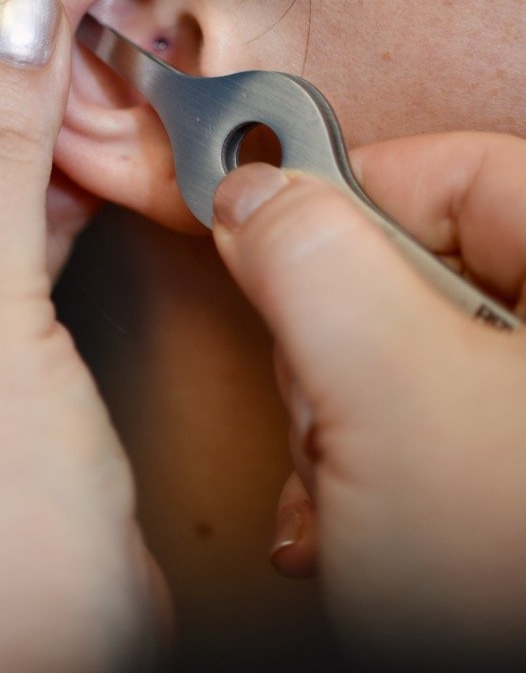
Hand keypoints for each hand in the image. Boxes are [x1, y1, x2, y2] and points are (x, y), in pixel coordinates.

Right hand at [212, 133, 525, 668]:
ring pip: (397, 357)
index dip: (349, 188)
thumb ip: (310, 261)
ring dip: (333, 424)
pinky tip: (341, 523)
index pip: (456, 168)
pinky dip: (356, 472)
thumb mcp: (385, 393)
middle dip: (333, 344)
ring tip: (340, 488)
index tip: (268, 231)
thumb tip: (253, 196)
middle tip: (326, 402)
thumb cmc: (512, 584)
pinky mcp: (499, 475)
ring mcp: (524, 412)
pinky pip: (414, 427)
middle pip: (416, 266)